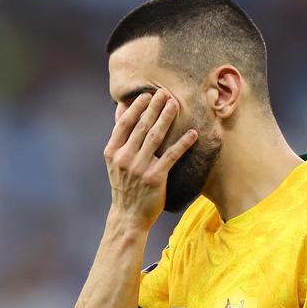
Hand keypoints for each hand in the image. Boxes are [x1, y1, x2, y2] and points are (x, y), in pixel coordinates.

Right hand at [103, 89, 197, 229]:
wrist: (128, 215)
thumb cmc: (124, 185)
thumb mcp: (115, 161)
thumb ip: (119, 136)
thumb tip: (120, 110)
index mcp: (113, 152)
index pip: (124, 123)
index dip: (136, 107)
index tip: (146, 95)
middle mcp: (125, 158)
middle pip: (141, 126)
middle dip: (153, 107)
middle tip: (164, 92)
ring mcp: (139, 168)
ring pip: (155, 137)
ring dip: (166, 118)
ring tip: (175, 104)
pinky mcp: (155, 178)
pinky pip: (171, 156)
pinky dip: (182, 143)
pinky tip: (193, 133)